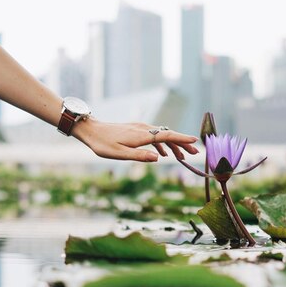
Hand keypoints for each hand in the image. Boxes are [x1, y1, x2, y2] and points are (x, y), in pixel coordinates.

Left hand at [74, 119, 198, 161]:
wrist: (91, 131)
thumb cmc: (103, 144)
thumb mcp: (120, 154)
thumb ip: (140, 156)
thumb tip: (159, 158)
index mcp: (141, 135)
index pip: (166, 135)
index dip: (181, 138)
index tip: (194, 141)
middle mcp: (143, 129)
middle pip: (167, 135)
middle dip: (182, 143)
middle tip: (194, 153)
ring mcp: (140, 128)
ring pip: (161, 136)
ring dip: (173, 145)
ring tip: (182, 156)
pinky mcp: (135, 130)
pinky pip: (153, 136)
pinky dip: (162, 144)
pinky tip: (164, 153)